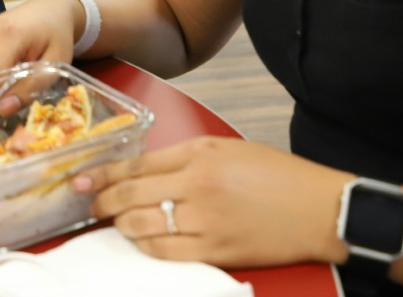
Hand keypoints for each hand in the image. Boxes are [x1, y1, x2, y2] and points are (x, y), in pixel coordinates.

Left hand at [73, 136, 350, 267]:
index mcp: (201, 153)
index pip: (137, 164)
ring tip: (118, 223)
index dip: (103, 174)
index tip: (82, 180)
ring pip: (143, 226)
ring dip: (123, 225)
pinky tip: (143, 241)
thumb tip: (145, 172)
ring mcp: (206, 219)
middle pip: (132, 195)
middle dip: (102, 202)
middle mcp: (198, 184)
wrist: (320, 208)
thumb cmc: (278, 175)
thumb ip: (186, 158)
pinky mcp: (217, 250)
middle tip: (87, 206)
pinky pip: (167, 252)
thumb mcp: (229, 149)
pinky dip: (147, 247)